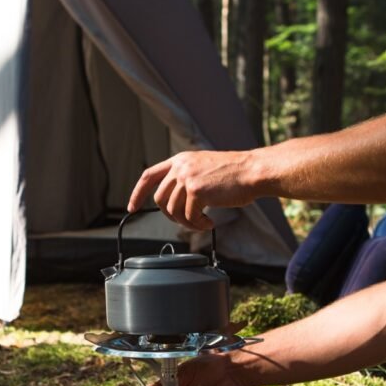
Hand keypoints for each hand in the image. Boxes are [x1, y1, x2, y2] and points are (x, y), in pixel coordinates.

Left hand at [127, 150, 258, 230]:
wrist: (253, 171)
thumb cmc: (235, 174)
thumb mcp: (203, 168)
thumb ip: (186, 179)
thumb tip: (174, 203)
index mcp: (180, 159)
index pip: (149, 175)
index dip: (137, 193)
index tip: (132, 207)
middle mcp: (180, 167)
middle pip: (160, 199)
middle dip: (171, 215)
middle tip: (188, 220)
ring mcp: (187, 178)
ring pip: (173, 211)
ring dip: (187, 222)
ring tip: (202, 222)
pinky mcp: (196, 191)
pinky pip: (189, 217)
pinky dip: (198, 225)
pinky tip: (209, 222)